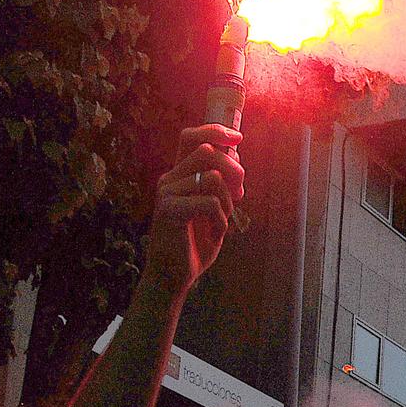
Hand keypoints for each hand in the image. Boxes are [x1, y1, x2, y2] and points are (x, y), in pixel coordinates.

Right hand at [146, 125, 244, 295]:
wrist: (173, 275)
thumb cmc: (194, 244)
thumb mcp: (214, 210)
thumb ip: (221, 185)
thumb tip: (236, 156)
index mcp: (179, 176)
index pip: (191, 137)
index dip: (215, 130)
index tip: (238, 138)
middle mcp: (170, 179)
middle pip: (207, 151)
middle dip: (234, 170)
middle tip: (238, 196)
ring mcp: (167, 193)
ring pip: (212, 177)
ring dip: (227, 202)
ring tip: (221, 222)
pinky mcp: (169, 210)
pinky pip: (209, 202)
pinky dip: (221, 221)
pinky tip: (214, 235)